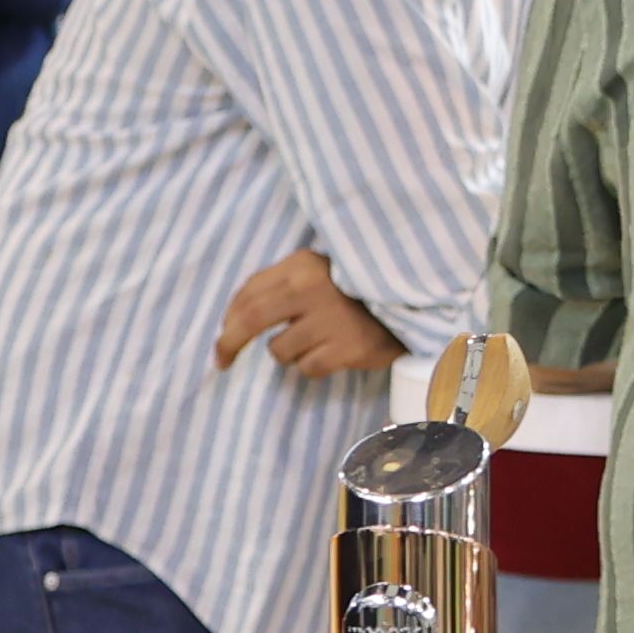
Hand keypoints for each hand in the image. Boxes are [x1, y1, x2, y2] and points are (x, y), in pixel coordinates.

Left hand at [211, 250, 397, 377]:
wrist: (412, 302)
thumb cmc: (355, 290)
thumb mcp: (317, 272)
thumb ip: (277, 286)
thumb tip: (231, 319)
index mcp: (302, 264)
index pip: (249, 292)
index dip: (229, 318)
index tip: (223, 337)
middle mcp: (312, 288)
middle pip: (251, 320)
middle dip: (229, 344)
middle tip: (221, 361)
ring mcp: (331, 319)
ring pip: (280, 351)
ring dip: (289, 353)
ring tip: (316, 341)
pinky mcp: (346, 347)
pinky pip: (307, 368)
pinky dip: (313, 365)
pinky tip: (333, 352)